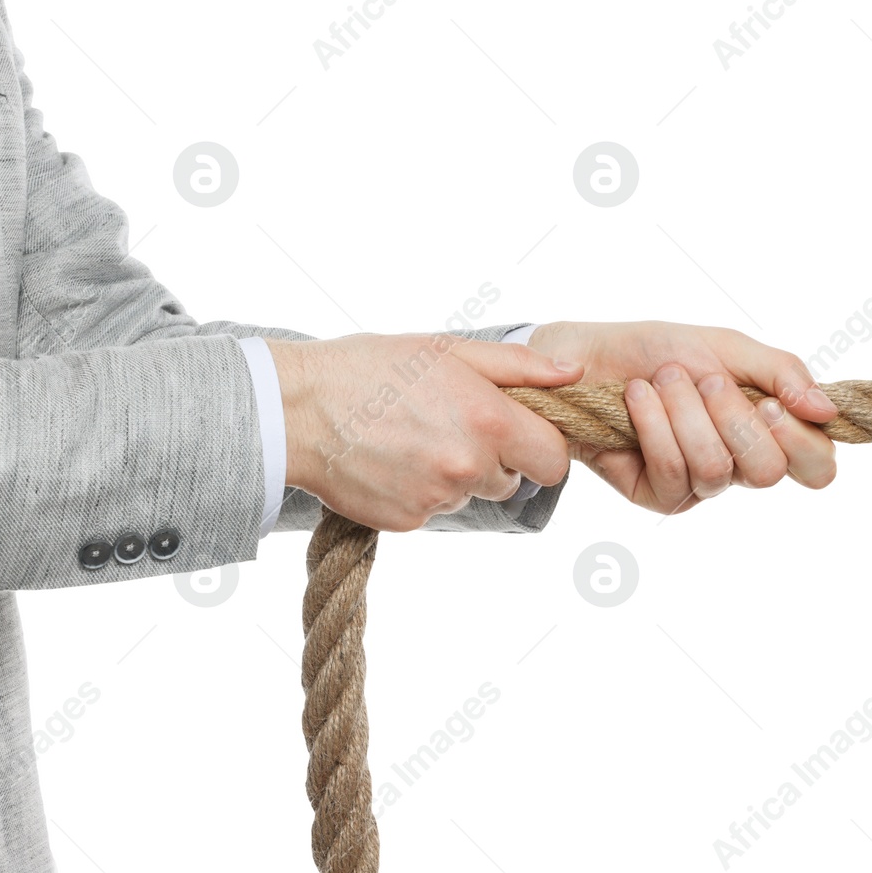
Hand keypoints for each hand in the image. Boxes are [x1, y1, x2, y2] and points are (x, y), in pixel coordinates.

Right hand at [268, 333, 582, 530]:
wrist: (298, 410)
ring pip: (470, 494)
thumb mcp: (447, 350)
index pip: (554, 460)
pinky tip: (391, 460)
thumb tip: (573, 373)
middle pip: (512, 480)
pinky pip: (433, 510)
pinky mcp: (408, 521)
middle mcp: (469, 468)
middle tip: (448, 425)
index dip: (538, 445)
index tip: (514, 430)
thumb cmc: (372, 368)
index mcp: (489, 422)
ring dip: (455, 474)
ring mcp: (438, 499)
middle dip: (493, 458)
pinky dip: (419, 491)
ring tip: (411, 438)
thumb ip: (518, 366)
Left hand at [526, 320, 838, 513]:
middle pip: (769, 472)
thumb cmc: (659, 350)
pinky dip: (654, 424)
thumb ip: (782, 373)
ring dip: (686, 412)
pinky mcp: (659, 496)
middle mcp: (739, 464)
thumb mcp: (727, 347)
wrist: (588, 357)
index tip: (766, 401)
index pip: (817, 465)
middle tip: (706, 380)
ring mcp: (699, 485)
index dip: (798, 438)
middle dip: (733, 417)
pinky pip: (673, 471)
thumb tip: (827, 411)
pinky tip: (637, 397)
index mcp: (768, 431)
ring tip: (662, 379)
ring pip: (717, 468)